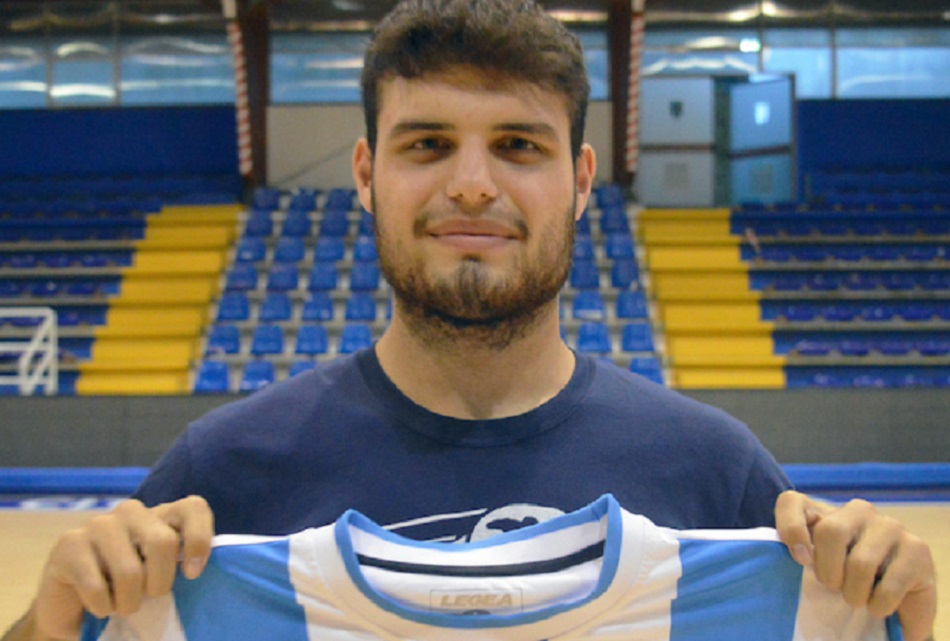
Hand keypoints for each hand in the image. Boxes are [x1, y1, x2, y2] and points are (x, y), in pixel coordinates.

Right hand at [33, 496, 213, 640]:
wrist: (73, 605)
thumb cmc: (128, 588)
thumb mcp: (160, 573)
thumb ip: (179, 563)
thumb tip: (194, 570)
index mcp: (161, 515)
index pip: (193, 507)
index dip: (199, 538)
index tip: (192, 574)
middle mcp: (132, 512)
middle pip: (162, 542)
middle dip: (159, 583)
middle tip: (147, 597)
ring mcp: (99, 524)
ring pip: (129, 571)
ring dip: (128, 602)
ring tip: (121, 605)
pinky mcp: (69, 543)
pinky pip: (96, 587)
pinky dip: (103, 607)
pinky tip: (100, 606)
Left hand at [775, 490, 935, 640]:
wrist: (895, 598)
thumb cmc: (846, 579)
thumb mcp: (817, 566)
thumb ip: (800, 553)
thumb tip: (801, 554)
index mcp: (825, 512)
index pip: (792, 502)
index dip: (790, 528)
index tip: (801, 560)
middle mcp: (858, 511)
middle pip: (830, 531)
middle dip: (829, 572)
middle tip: (836, 587)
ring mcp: (890, 526)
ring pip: (860, 563)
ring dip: (855, 594)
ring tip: (859, 597)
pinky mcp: (917, 548)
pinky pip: (888, 586)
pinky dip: (879, 605)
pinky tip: (880, 603)